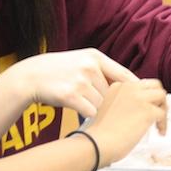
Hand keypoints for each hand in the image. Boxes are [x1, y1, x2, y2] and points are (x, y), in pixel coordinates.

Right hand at [4, 48, 137, 117]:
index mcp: (95, 56)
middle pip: (113, 94)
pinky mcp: (71, 95)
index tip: (141, 100)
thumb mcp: (81, 61)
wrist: (30, 76)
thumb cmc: (59, 71)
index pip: (124, 75)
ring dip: (93, 108)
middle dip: (106, 102)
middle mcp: (90, 66)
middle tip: (93, 101)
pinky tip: (75, 107)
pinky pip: (90, 112)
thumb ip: (103, 70)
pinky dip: (85, 114)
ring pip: (102, 105)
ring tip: (79, 100)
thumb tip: (130, 85)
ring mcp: (80, 80)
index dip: (134, 90)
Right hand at [85, 79, 166, 166]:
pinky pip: (163, 114)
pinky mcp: (147, 111)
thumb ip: (124, 103)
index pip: (140, 85)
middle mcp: (129, 88)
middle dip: (159, 98)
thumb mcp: (109, 109)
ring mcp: (139, 98)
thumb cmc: (101, 134)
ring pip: (161, 96)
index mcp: (118, 86)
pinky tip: (159, 132)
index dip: (147, 97)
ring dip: (163, 109)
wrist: (97, 143)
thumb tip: (142, 107)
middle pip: (154, 85)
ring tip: (159, 123)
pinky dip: (164, 124)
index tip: (147, 108)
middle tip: (158, 112)